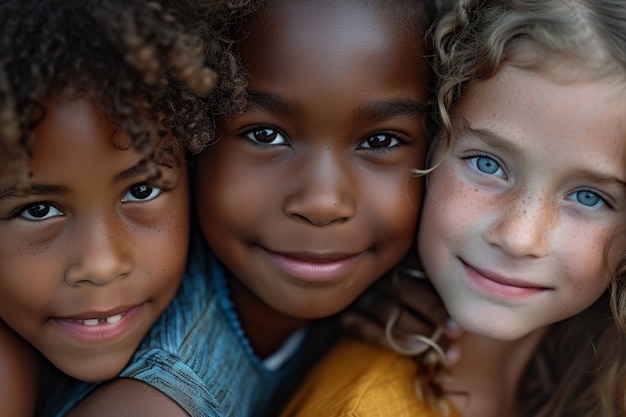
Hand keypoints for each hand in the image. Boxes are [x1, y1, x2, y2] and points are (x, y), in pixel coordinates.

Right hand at [343, 269, 462, 364]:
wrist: (348, 306)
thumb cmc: (404, 292)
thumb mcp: (419, 278)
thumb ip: (437, 288)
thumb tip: (464, 317)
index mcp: (395, 254)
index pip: (418, 265)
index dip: (440, 293)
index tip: (461, 318)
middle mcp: (374, 270)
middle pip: (404, 287)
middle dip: (433, 311)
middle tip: (456, 333)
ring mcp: (356, 292)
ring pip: (387, 309)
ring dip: (416, 330)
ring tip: (438, 347)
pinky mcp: (342, 314)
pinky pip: (362, 326)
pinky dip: (389, 340)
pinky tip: (415, 350)